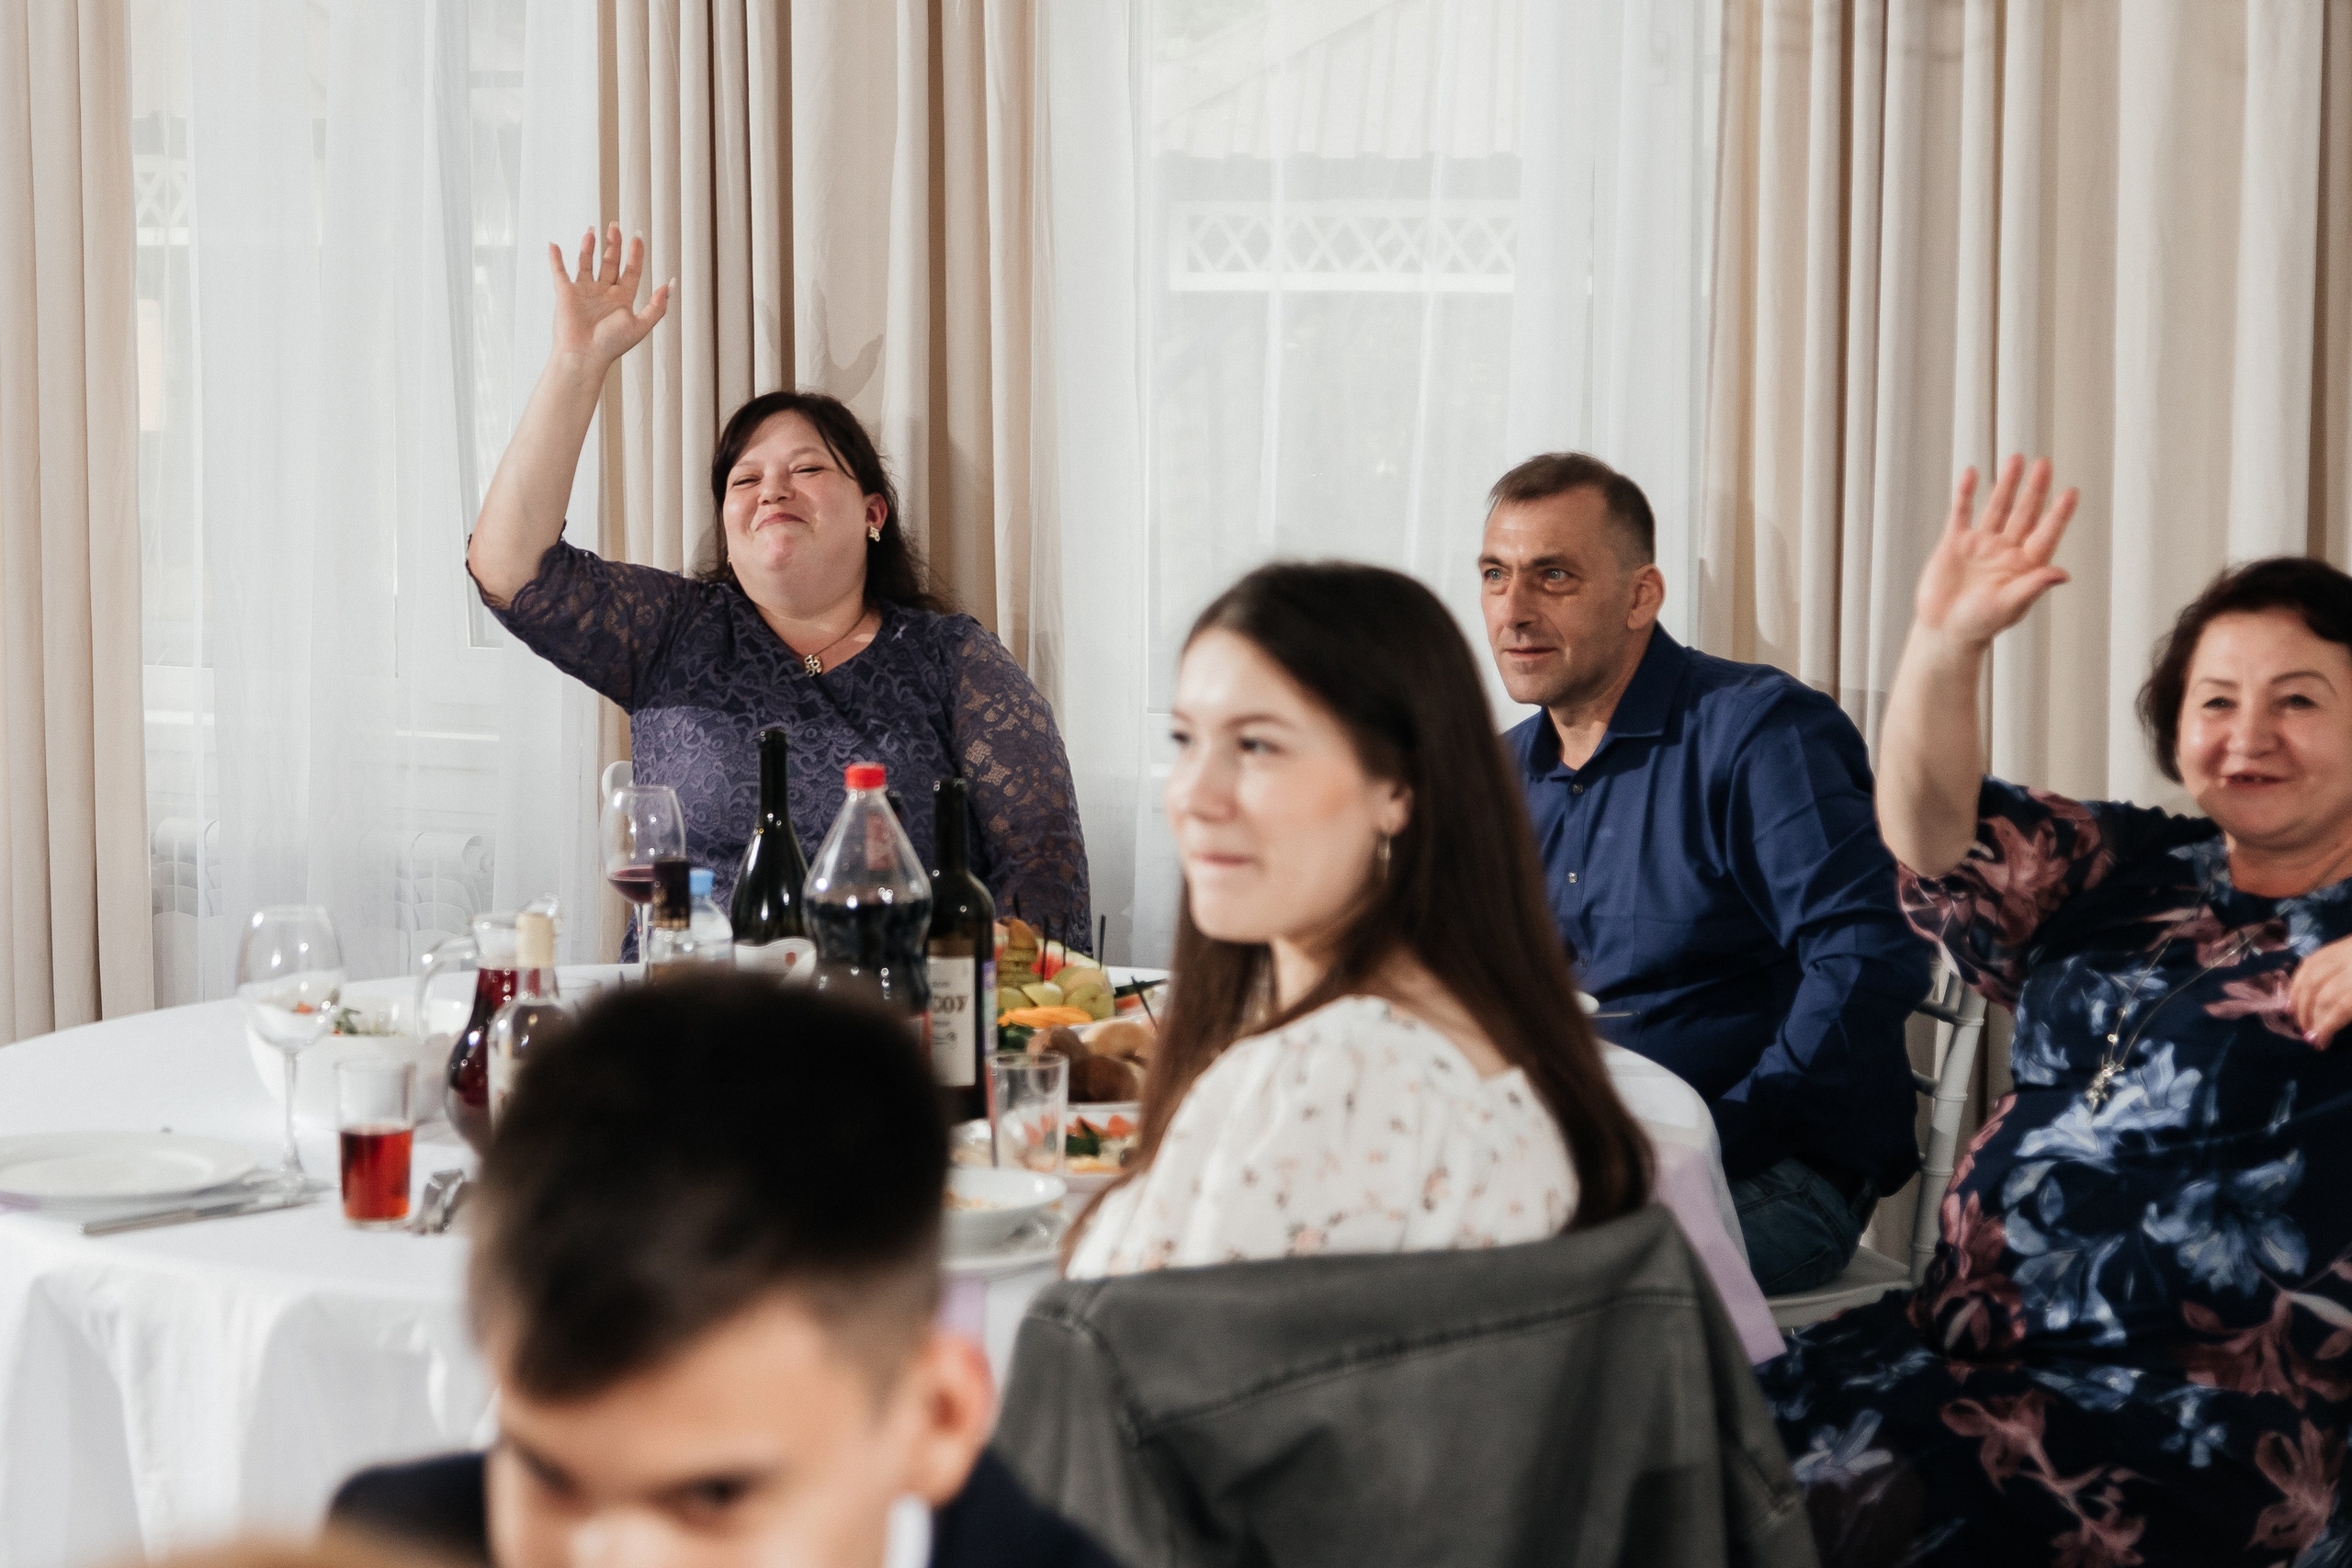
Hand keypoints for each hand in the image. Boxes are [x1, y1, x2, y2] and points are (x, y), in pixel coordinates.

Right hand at [549, 222, 670, 365]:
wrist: (584, 355)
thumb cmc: (612, 344)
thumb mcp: (641, 324)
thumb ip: (658, 306)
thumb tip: (671, 284)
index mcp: (622, 300)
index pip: (631, 271)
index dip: (635, 254)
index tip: (638, 236)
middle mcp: (604, 293)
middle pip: (610, 263)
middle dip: (613, 244)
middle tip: (615, 225)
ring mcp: (584, 292)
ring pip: (587, 263)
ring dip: (589, 247)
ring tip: (593, 230)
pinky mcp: (566, 294)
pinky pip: (559, 272)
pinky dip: (556, 259)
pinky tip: (554, 245)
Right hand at [1912, 455, 2078, 649]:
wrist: (1943, 630)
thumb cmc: (1980, 624)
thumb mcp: (2010, 606)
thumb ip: (2034, 586)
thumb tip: (2063, 574)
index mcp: (2025, 566)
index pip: (2046, 533)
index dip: (2059, 514)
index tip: (2071, 492)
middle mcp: (2006, 550)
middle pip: (2024, 513)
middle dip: (2034, 488)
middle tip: (2044, 463)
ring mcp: (1980, 544)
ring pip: (1996, 507)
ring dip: (2006, 484)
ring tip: (2015, 458)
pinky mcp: (1955, 542)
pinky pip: (1962, 512)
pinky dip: (1965, 494)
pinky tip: (1972, 474)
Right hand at [2291, 937, 2351, 1047]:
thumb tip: (2337, 1022)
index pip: (2341, 1006)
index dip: (2326, 1027)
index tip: (2319, 1044)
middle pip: (2322, 994)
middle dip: (2311, 1018)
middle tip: (2308, 1036)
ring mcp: (2343, 951)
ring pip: (2310, 977)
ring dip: (2298, 1001)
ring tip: (2296, 1019)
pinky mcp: (2337, 944)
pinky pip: (2309, 962)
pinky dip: (2297, 980)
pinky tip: (2293, 996)